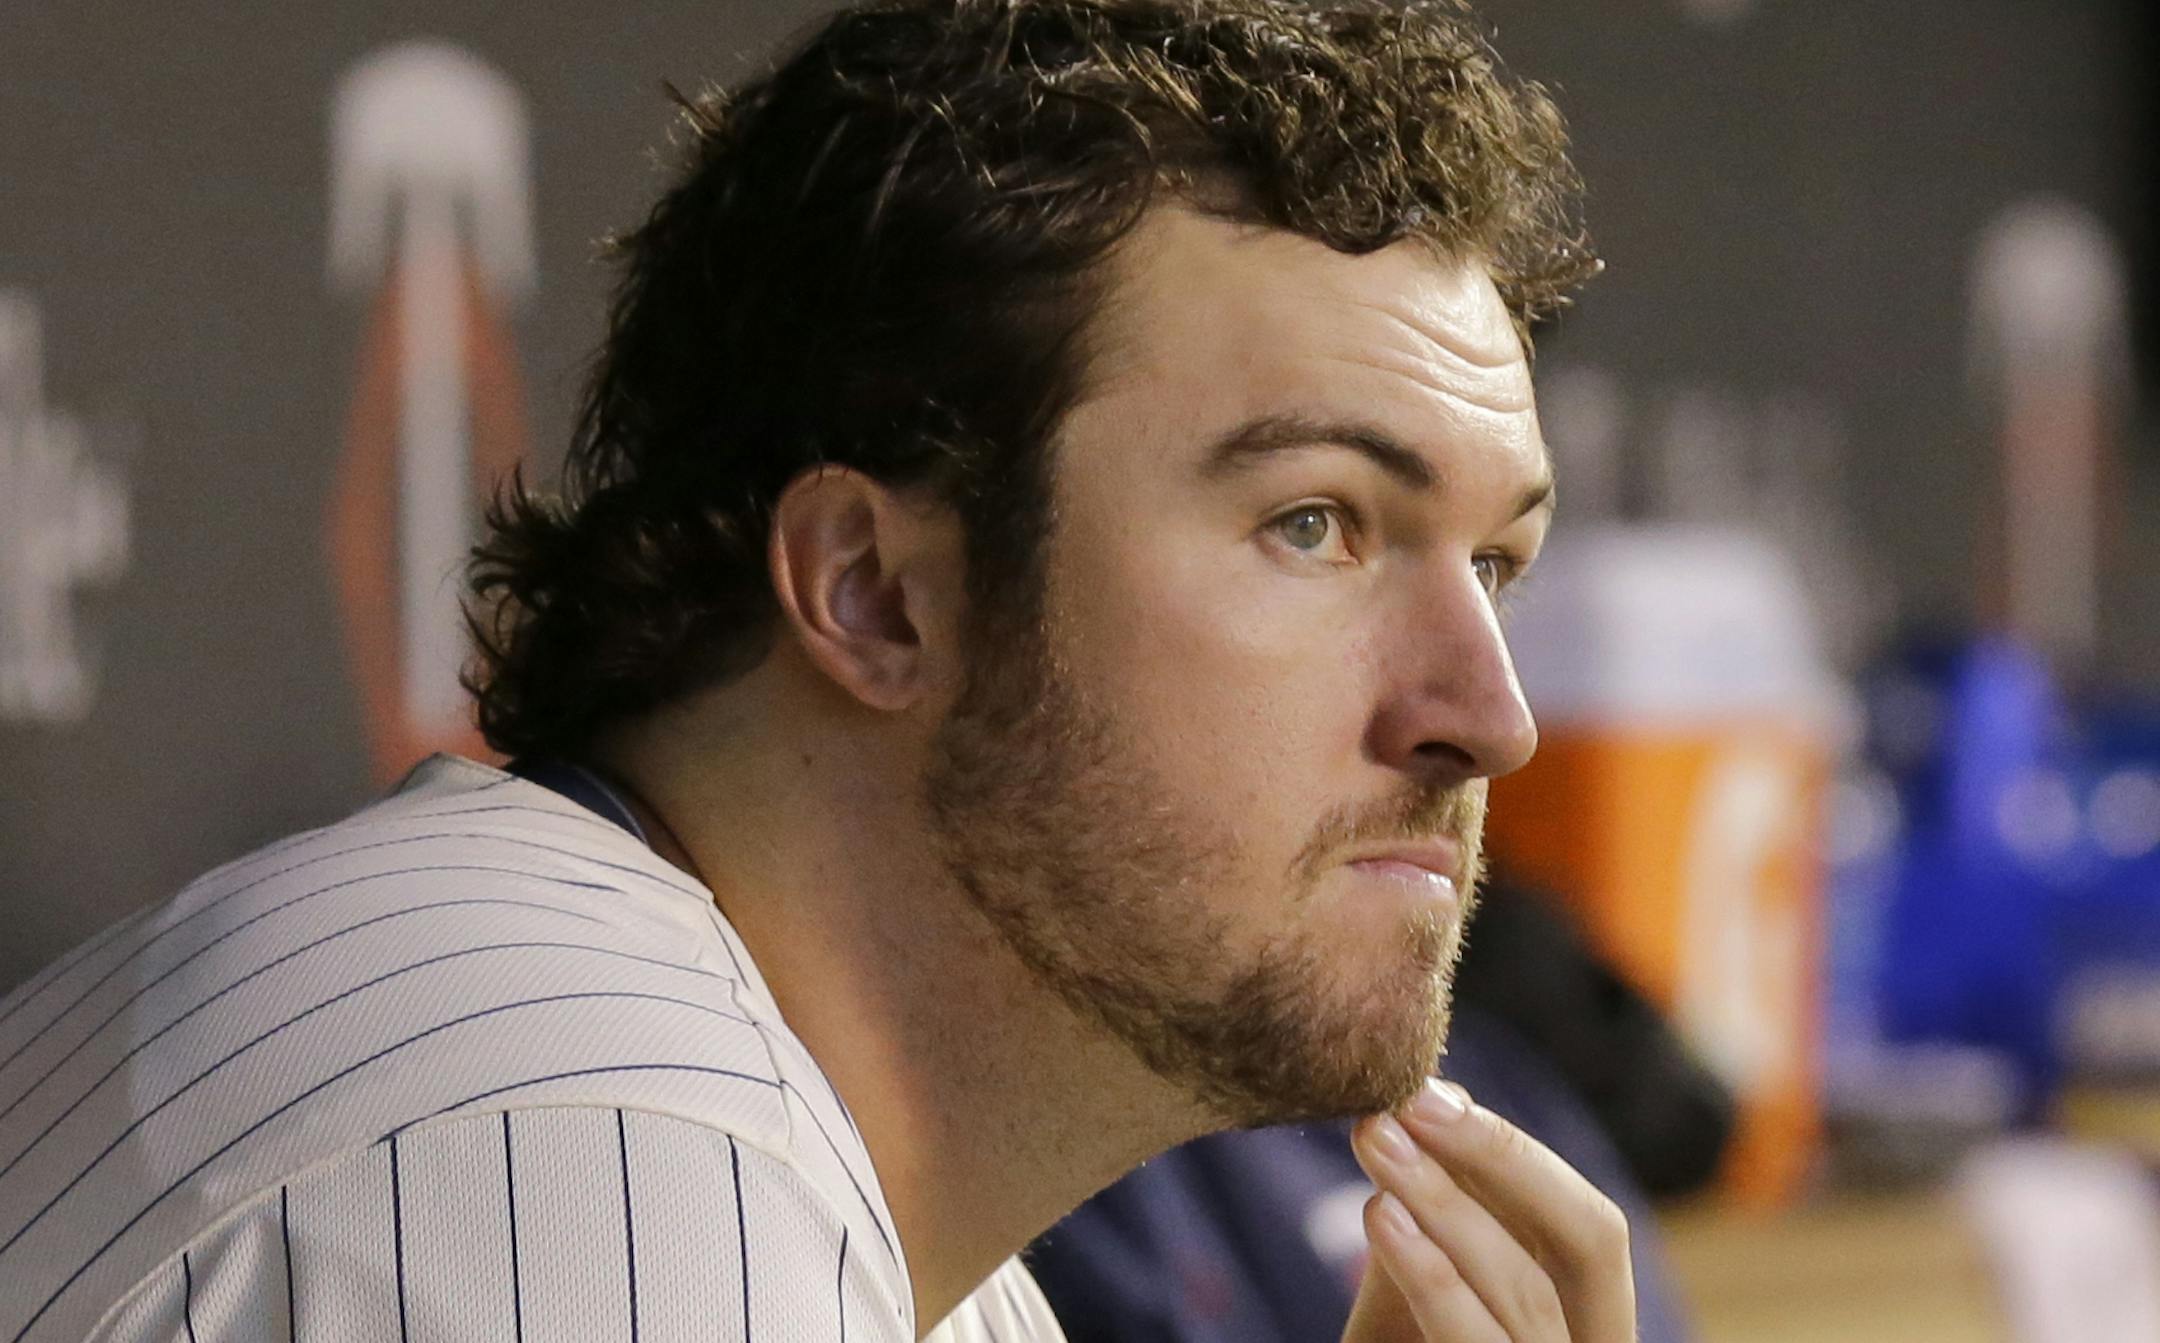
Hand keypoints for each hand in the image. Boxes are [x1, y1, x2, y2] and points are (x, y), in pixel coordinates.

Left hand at [1340, 1080, 1636, 1341]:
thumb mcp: (1425, 1287)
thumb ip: (1443, 1213)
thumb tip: (1440, 1098)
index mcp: (1589, 1327)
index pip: (1589, 1229)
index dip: (1515, 1153)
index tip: (1425, 1092)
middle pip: (1586, 1247)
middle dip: (1498, 1163)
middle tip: (1401, 1105)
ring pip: (1529, 1300)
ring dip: (1447, 1208)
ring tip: (1375, 1148)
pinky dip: (1435, 1281)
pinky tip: (1382, 1222)